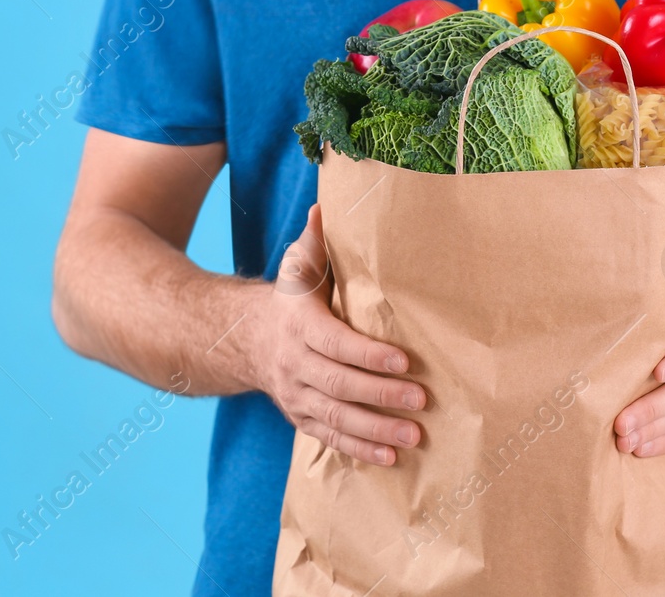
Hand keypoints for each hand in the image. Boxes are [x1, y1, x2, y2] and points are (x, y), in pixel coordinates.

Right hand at [249, 205, 424, 464]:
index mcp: (298, 324)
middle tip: (421, 400)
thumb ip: (314, 242)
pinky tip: (390, 458)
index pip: (334, 343)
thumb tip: (326, 206)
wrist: (243, 339)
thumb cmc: (288, 298)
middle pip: (337, 384)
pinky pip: (329, 438)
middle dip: (380, 395)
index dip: (368, 355)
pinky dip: (359, 450)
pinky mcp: (300, 417)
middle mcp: (294, 364)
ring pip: (334, 417)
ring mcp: (296, 395)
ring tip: (414, 435)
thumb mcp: (296, 267)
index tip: (404, 361)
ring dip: (375, 430)